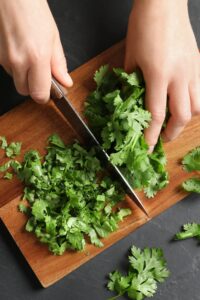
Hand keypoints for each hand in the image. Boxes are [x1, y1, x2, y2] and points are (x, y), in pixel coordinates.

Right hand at [0, 0, 72, 102]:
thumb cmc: (32, 10)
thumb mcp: (53, 38)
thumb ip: (59, 64)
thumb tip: (65, 82)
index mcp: (37, 58)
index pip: (39, 94)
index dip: (44, 96)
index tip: (49, 91)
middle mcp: (18, 61)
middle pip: (25, 91)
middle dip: (34, 86)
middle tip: (40, 72)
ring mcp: (4, 59)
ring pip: (16, 80)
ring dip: (24, 75)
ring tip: (29, 55)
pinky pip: (7, 69)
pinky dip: (15, 65)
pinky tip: (19, 50)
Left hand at [125, 0, 199, 150]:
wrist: (164, 3)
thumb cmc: (143, 26)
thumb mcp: (130, 57)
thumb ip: (131, 82)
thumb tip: (130, 101)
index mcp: (158, 74)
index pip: (157, 114)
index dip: (151, 135)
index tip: (147, 147)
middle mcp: (179, 76)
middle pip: (182, 116)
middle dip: (171, 133)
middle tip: (162, 138)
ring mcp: (192, 70)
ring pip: (197, 107)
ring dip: (185, 120)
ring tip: (174, 123)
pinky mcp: (199, 65)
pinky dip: (194, 104)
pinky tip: (184, 103)